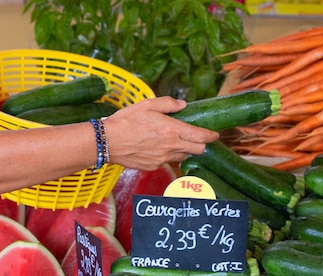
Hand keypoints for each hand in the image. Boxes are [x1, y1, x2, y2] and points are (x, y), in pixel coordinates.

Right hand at [103, 96, 218, 169]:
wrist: (107, 142)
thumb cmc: (126, 121)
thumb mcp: (147, 104)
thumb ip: (168, 104)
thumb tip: (183, 105)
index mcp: (172, 130)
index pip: (201, 136)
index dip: (211, 136)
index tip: (215, 134)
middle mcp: (171, 147)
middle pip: (197, 150)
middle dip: (201, 144)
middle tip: (198, 137)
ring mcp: (162, 159)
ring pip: (183, 157)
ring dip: (185, 150)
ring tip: (177, 141)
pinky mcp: (153, 166)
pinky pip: (167, 161)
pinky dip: (168, 155)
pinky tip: (158, 148)